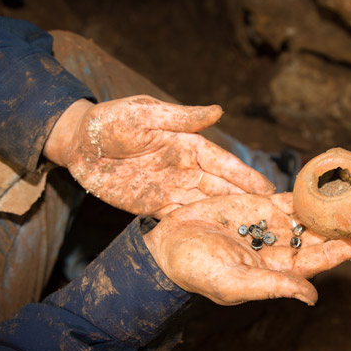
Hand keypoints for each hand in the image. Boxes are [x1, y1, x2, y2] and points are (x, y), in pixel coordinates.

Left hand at [44, 96, 274, 217]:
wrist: (80, 145)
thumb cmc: (110, 122)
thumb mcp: (144, 114)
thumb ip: (181, 117)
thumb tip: (219, 111)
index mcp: (186, 144)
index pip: (222, 163)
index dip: (245, 176)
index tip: (268, 189)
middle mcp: (183, 168)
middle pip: (219, 188)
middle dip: (243, 202)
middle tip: (270, 218)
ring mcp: (169, 189)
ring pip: (203, 206)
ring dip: (224, 218)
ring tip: (249, 234)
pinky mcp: (152, 205)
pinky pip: (179, 218)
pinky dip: (196, 227)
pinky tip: (212, 239)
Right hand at [143, 193, 350, 305]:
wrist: (170, 245)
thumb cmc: (197, 270)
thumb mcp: (233, 283)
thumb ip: (273, 287)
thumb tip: (312, 296)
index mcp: (278, 269)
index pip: (322, 259)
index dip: (349, 248)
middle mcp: (279, 247)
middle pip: (323, 236)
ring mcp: (268, 225)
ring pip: (310, 215)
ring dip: (336, 207)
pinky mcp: (256, 205)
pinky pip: (288, 197)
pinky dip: (308, 191)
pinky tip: (328, 183)